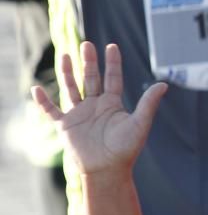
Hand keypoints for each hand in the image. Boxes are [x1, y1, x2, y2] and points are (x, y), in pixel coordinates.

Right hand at [32, 41, 166, 178]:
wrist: (107, 170)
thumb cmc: (126, 149)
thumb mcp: (139, 124)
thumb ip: (149, 104)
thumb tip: (164, 84)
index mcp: (112, 104)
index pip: (113, 78)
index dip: (113, 63)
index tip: (112, 46)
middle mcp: (95, 106)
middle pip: (91, 78)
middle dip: (89, 62)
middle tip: (87, 44)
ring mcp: (79, 115)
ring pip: (72, 88)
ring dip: (68, 73)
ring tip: (67, 55)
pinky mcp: (65, 126)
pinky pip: (51, 111)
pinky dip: (43, 101)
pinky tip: (36, 89)